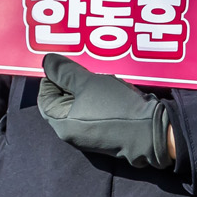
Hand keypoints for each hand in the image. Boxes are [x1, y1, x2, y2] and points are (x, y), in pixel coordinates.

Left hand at [37, 54, 174, 170]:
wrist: (152, 131)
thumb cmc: (116, 107)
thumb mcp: (87, 83)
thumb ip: (64, 72)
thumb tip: (46, 62)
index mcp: (61, 123)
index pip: (44, 96)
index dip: (51, 77)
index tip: (65, 64)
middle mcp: (71, 133)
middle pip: (61, 100)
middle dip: (70, 81)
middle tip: (83, 66)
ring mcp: (88, 134)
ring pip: (79, 104)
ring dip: (85, 88)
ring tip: (97, 76)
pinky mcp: (104, 132)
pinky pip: (93, 111)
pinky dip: (96, 98)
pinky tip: (107, 88)